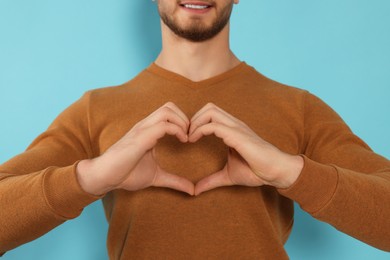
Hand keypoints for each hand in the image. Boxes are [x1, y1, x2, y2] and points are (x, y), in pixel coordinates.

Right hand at [77, 102, 194, 195]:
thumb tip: (192, 190)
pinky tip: (182, 141)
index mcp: (148, 130)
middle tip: (190, 135)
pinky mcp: (140, 138)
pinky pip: (163, 125)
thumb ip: (174, 181)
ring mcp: (142, 130)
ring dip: (182, 122)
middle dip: (185, 118)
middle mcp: (145, 126)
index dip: (183, 121)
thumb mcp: (156, 177)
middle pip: (169, 106)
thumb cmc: (125, 174)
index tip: (191, 138)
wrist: (104, 177)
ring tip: (186, 138)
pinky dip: (177, 130)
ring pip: (167, 111)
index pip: (168, 112)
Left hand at [188, 103, 303, 195]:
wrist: (276, 172)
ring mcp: (236, 128)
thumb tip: (196, 190)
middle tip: (186, 136)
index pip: (210, 114)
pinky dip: (199, 130)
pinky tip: (193, 141)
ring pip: (210, 110)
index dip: (196, 123)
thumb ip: (211, 180)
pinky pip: (214, 125)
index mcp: (232, 130)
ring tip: (189, 138)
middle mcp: (233, 124)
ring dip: (195, 122)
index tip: (187, 139)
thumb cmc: (256, 171)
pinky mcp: (237, 135)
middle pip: (208, 107)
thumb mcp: (228, 176)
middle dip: (193, 119)